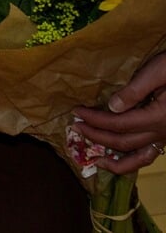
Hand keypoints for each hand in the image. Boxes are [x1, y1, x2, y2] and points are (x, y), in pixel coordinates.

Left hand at [74, 52, 165, 171]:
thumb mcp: (158, 71)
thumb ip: (135, 90)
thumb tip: (112, 107)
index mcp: (158, 117)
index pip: (118, 124)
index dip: (95, 120)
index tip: (76, 112)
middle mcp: (163, 131)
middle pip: (123, 142)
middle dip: (97, 136)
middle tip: (76, 127)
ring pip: (140, 157)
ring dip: (116, 161)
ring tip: (97, 161)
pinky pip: (150, 154)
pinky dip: (134, 161)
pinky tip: (122, 159)